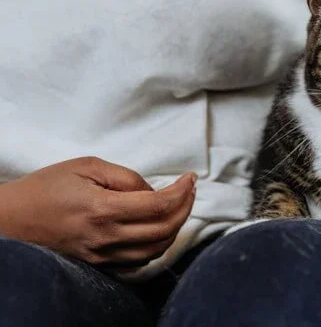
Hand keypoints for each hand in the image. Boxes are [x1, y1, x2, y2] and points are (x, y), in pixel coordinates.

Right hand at [0, 157, 195, 266]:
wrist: (10, 219)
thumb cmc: (45, 188)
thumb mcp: (86, 167)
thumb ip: (125, 177)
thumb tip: (152, 190)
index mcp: (103, 209)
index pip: (159, 205)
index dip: (182, 191)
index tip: (190, 178)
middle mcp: (106, 237)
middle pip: (165, 230)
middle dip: (186, 209)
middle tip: (189, 191)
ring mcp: (102, 255)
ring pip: (156, 250)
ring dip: (175, 228)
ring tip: (178, 207)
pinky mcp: (98, 264)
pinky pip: (139, 261)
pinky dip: (157, 245)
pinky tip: (158, 228)